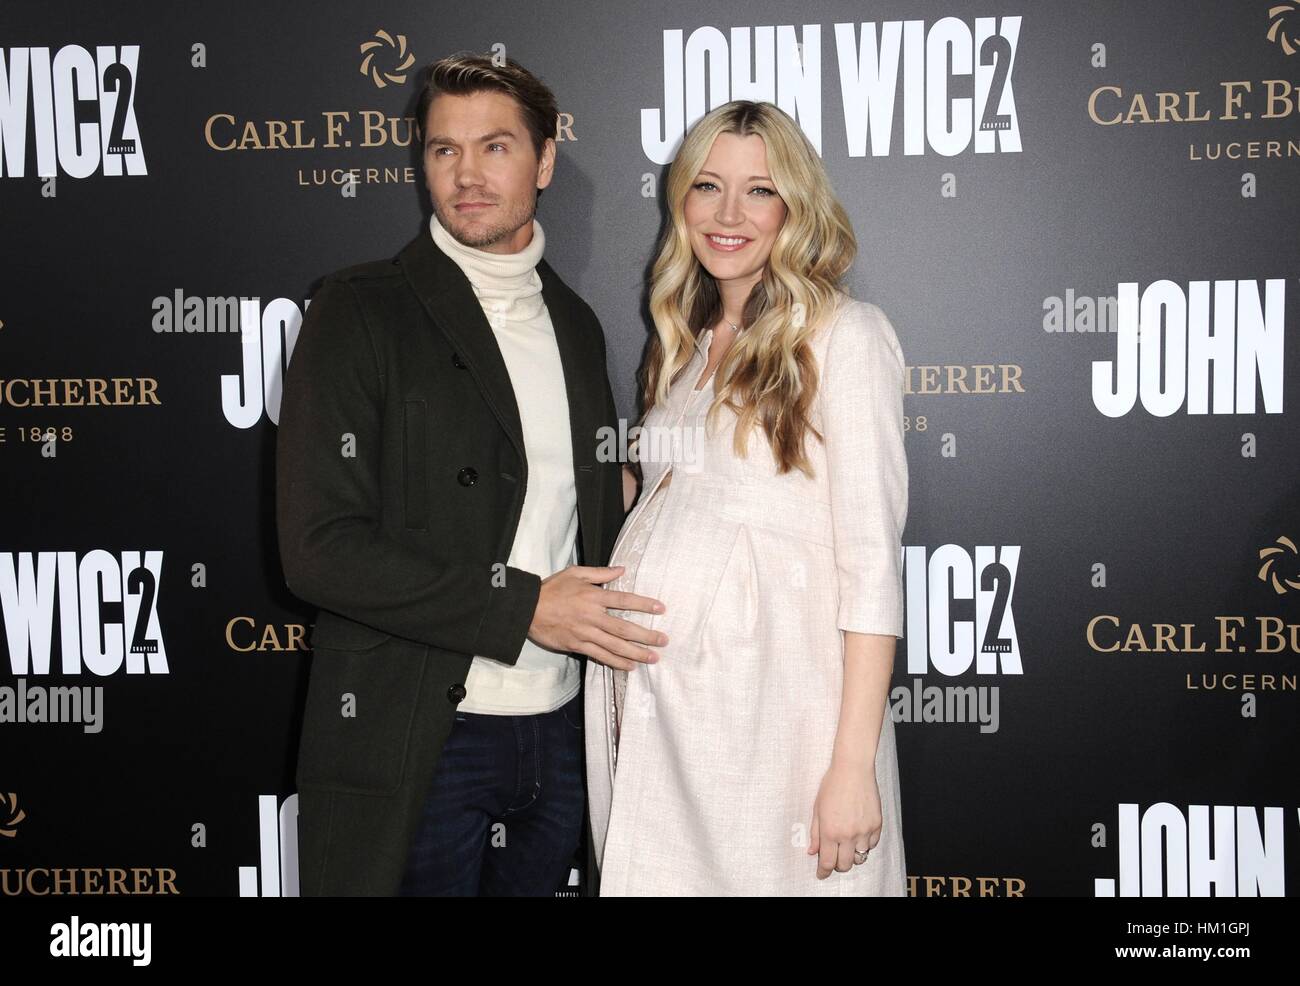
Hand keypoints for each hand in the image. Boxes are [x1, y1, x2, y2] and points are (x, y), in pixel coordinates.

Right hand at [528, 565, 666, 670]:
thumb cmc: (552, 589)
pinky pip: (600, 656)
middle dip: (646, 635)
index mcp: (593, 596)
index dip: (644, 604)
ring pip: (615, 645)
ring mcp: (585, 633)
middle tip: (664, 640)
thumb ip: (600, 573)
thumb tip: (622, 569)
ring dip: (636, 653)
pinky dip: (616, 662)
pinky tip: (630, 667)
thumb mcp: (575, 573)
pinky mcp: (577, 646)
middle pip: (624, 628)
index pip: (625, 600)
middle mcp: (592, 616)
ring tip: (653, 658)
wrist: (527, 609)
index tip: (661, 609)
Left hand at [807, 758, 880, 878]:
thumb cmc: (832, 785)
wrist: (853, 769)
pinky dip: (865, 844)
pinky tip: (858, 835)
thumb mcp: (817, 809)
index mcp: (830, 831)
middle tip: (833, 859)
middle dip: (838, 866)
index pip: (827, 863)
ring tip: (847, 846)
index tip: (821, 874)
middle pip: (845, 865)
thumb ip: (815, 833)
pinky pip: (872, 844)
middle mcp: (848, 834)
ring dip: (852, 855)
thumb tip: (812, 852)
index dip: (823, 872)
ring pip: (860, 857)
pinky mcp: (877, 824)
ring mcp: (864, 830)